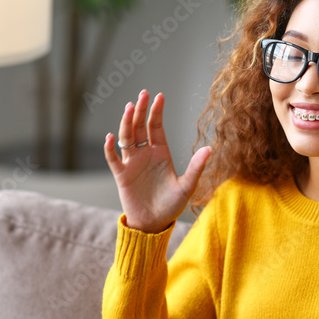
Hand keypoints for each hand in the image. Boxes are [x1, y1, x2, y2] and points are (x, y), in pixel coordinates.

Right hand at [103, 90, 210, 232]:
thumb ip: (196, 167)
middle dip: (141, 110)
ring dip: (127, 123)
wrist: (154, 224)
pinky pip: (114, 159)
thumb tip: (209, 149)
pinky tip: (110, 137)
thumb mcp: (187, 186)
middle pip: (140, 127)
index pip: (156, 127)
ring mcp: (132, 163)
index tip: (159, 96)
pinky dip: (109, 148)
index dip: (156, 112)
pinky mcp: (122, 175)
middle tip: (143, 94)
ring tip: (129, 108)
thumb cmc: (171, 206)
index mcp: (160, 153)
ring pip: (126, 138)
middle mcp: (145, 154)